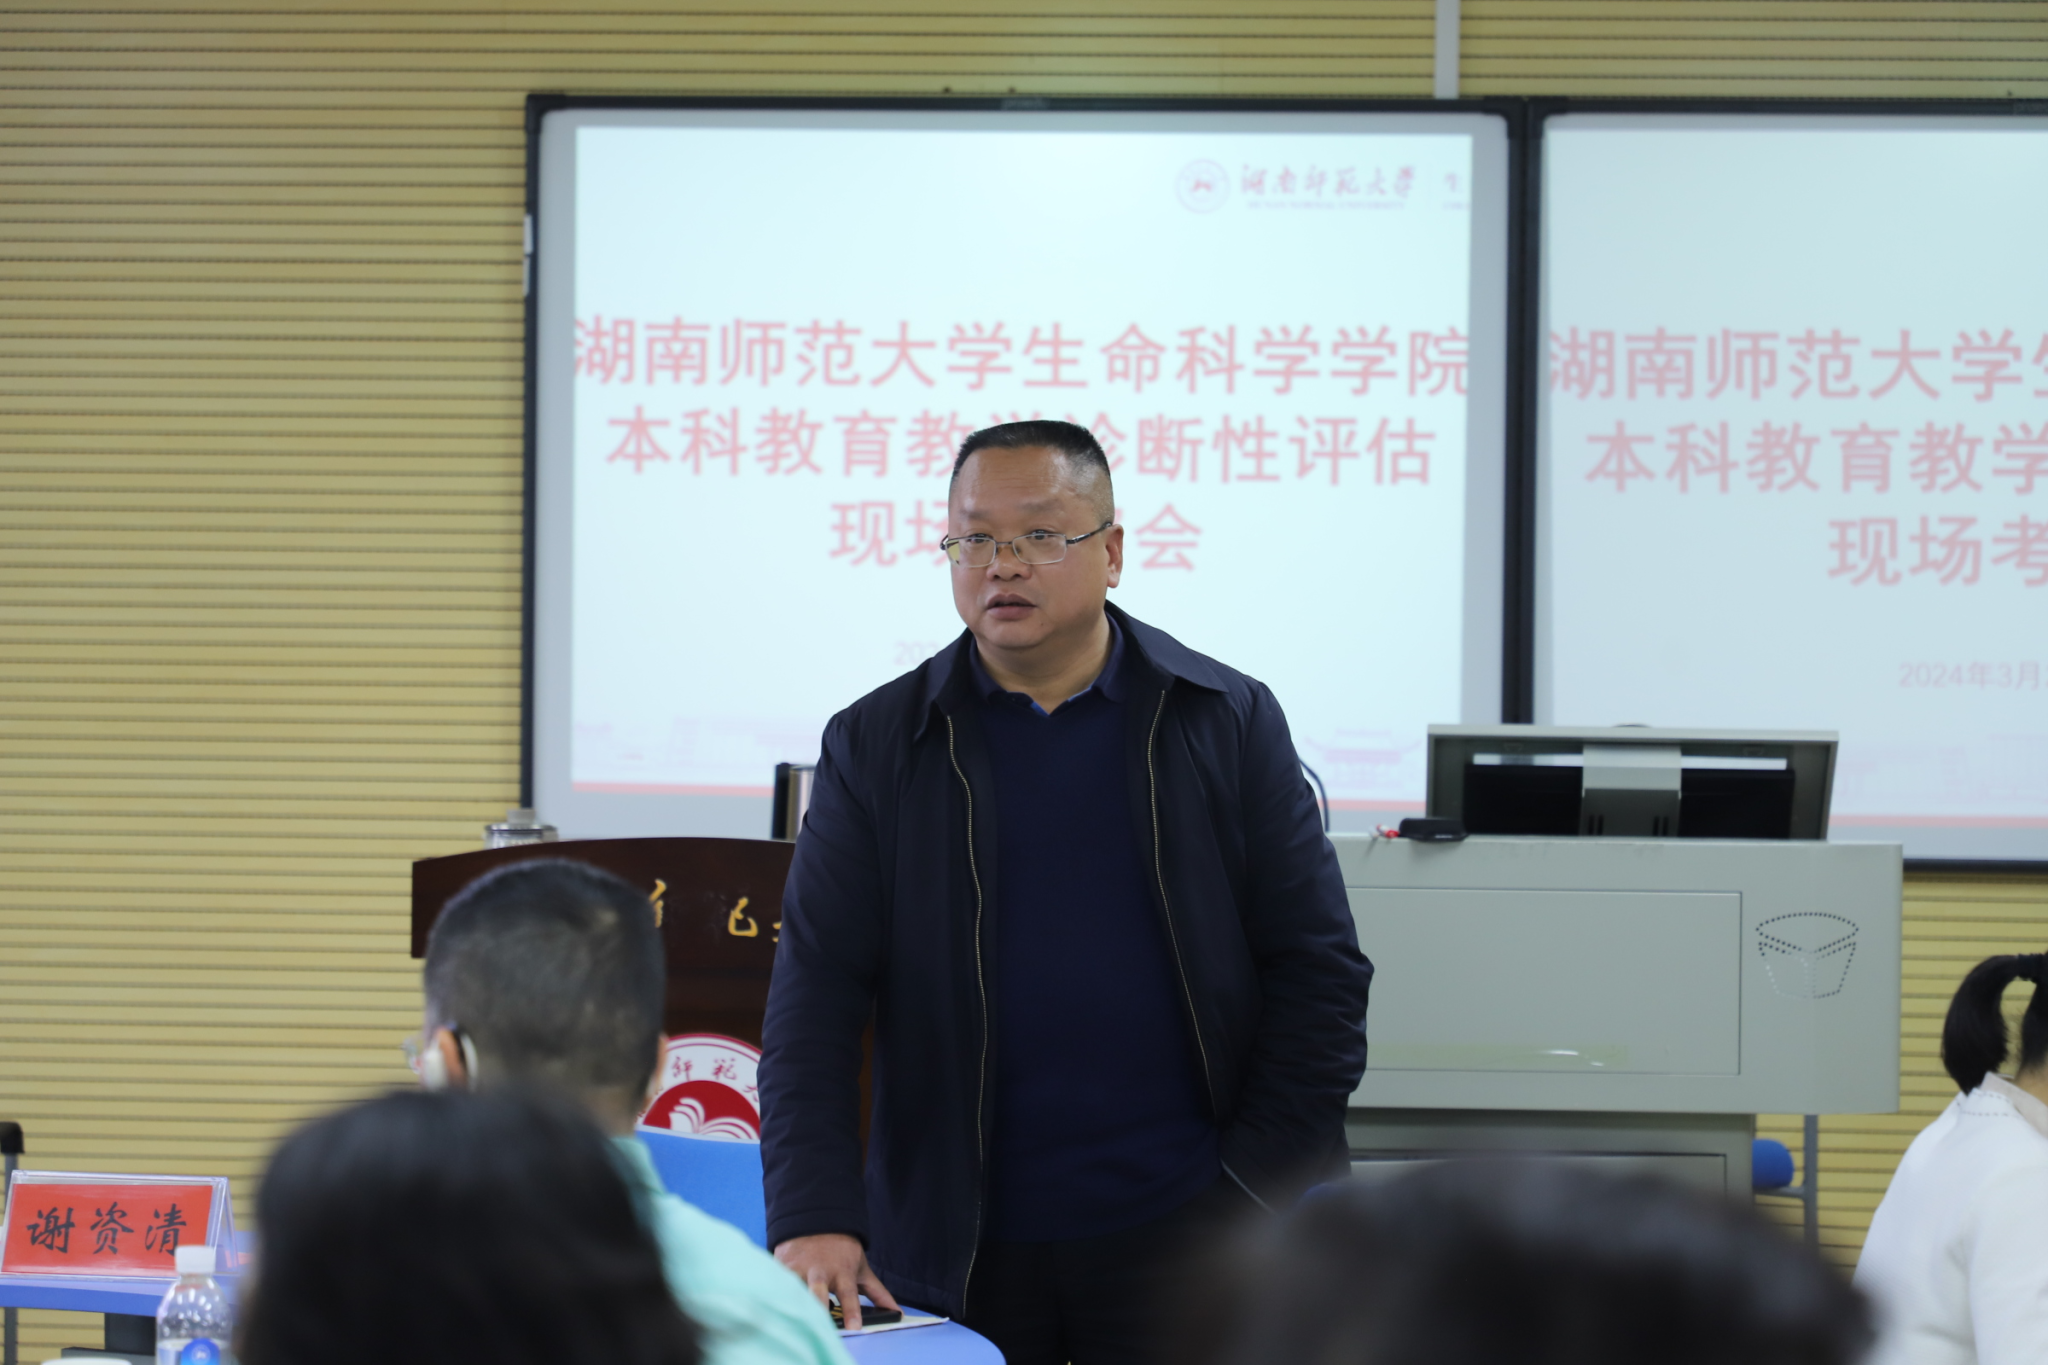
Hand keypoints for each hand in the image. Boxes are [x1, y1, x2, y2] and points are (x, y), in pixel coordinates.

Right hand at [774, 1232, 899, 1329]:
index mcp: (842, 1273)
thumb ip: (877, 1292)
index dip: (852, 1310)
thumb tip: (896, 1312)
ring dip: (793, 1299)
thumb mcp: (862, 1268)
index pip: (849, 1294)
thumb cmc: (842, 1251)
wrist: (816, 1220)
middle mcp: (820, 1271)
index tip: (854, 1327)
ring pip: (793, 1287)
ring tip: (794, 1314)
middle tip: (820, 1324)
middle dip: (818, 1306)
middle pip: (817, 1292)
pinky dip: (776, 1289)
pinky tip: (774, 1298)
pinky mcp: (781, 1266)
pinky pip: (777, 1280)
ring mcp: (799, 1268)